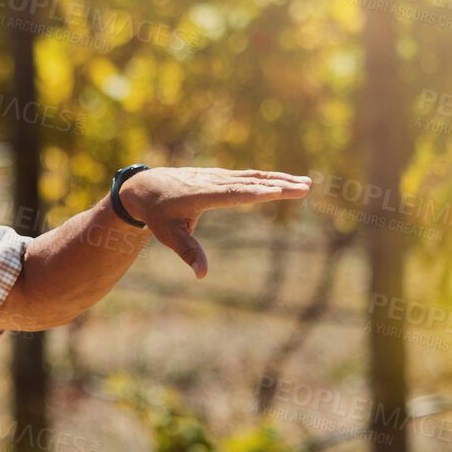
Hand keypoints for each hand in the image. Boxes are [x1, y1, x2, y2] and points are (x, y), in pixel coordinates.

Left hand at [119, 167, 310, 277]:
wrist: (145, 187)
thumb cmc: (158, 214)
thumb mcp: (168, 235)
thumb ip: (188, 252)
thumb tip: (202, 274)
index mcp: (202, 194)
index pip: (234, 194)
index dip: (257, 193)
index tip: (278, 192)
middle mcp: (214, 181)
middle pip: (251, 182)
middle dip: (279, 184)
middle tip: (305, 188)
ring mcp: (219, 176)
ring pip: (254, 176)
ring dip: (280, 179)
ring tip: (306, 184)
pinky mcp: (221, 176)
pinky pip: (249, 177)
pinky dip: (269, 178)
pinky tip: (284, 182)